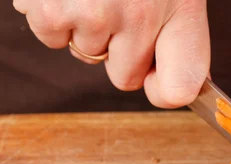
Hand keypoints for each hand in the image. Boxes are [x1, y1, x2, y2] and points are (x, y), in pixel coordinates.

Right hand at [13, 0, 209, 107]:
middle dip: (118, 48)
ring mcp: (93, 13)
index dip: (164, 89)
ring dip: (82, 26)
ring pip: (83, 54)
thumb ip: (176, 34)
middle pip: (123, 76)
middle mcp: (140, 17)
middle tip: (117, 1)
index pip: (181, 87)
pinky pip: (49, 36)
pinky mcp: (50, 7)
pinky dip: (51, 13)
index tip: (154, 78)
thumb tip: (156, 85)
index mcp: (180, 10)